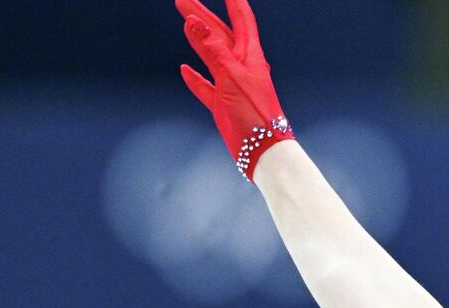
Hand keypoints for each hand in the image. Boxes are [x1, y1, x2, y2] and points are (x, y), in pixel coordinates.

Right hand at [176, 0, 294, 183]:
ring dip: (197, 39)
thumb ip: (212, 49)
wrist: (264, 152)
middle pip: (220, 34)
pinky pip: (207, 87)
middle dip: (202, 15)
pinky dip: (195, 78)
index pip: (241, 20)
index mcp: (250, 57)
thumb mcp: (231, 76)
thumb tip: (194, 21)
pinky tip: (185, 70)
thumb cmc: (255, 115)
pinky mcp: (224, 105)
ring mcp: (233, 86)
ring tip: (183, 22)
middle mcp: (242, 68)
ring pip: (211, 55)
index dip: (233, 2)